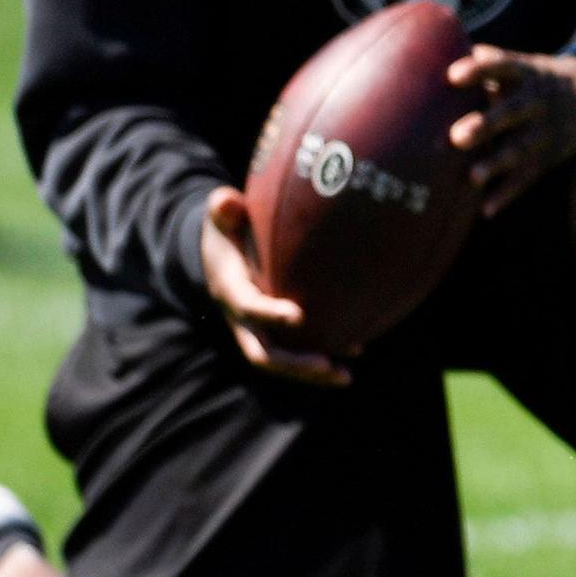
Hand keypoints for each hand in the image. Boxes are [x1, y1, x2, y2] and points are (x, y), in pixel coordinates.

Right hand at [200, 185, 348, 386]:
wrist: (218, 254)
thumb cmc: (227, 231)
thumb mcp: (220, 217)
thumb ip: (223, 209)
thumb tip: (228, 199)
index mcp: (230, 292)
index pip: (249, 308)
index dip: (270, 314)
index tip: (298, 315)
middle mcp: (242, 320)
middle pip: (263, 353)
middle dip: (294, 364)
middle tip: (327, 365)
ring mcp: (258, 330)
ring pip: (282, 360)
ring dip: (312, 372)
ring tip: (345, 377)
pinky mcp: (275, 331)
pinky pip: (298, 349)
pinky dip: (323, 354)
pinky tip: (357, 350)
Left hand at [447, 48, 575, 215]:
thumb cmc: (533, 80)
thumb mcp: (520, 64)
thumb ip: (485, 62)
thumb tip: (436, 51)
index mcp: (526, 74)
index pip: (504, 67)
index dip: (479, 70)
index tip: (453, 75)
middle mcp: (536, 102)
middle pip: (512, 111)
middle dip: (487, 123)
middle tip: (458, 136)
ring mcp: (544, 132)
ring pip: (521, 148)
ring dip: (497, 163)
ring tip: (473, 176)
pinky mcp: (547, 158)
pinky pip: (527, 177)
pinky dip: (507, 193)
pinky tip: (486, 209)